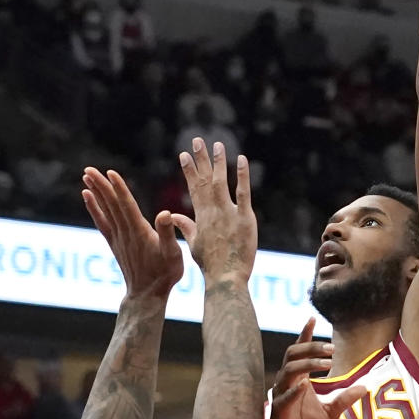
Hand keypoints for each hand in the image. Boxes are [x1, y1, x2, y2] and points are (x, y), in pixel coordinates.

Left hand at [83, 166, 183, 299]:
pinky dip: (93, 208)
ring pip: (105, 210)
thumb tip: (165, 213)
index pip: (127, 205)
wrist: (147, 295)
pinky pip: (102, 222)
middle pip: (111, 204)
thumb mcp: (173, 254)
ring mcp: (118, 238)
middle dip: (100, 185)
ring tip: (86, 176)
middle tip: (88, 169)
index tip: (110, 173)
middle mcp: (125, 232)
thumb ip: (168, 233)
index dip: (119, 188)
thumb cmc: (164, 274)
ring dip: (95, 192)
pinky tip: (87, 197)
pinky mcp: (114, 243)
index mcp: (140, 232)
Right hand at [171, 138, 256, 281]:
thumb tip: (173, 215)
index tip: (184, 154)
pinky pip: (243, 193)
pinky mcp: (245, 218)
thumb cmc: (210, 265)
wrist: (225, 278)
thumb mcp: (193, 244)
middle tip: (197, 140)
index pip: (193, 188)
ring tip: (217, 144)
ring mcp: (229, 213)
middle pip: (205, 180)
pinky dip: (241, 176)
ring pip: (221, 182)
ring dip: (218, 162)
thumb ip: (186, 226)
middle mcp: (212, 211)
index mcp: (200, 217)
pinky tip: (241, 160)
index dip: (189, 170)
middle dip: (200, 159)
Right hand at [264, 318, 364, 418]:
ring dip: (308, 364)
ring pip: (289, 369)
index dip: (305, 334)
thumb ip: (345, 398)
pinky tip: (304, 385)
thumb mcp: (331, 412)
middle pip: (294, 354)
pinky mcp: (278, 409)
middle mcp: (287, 381)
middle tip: (332, 349)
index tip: (312, 318)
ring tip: (327, 364)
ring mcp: (281, 393)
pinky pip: (284, 396)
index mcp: (298, 378)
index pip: (299, 350)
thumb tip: (365, 386)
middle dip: (312, 348)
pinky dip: (294, 389)